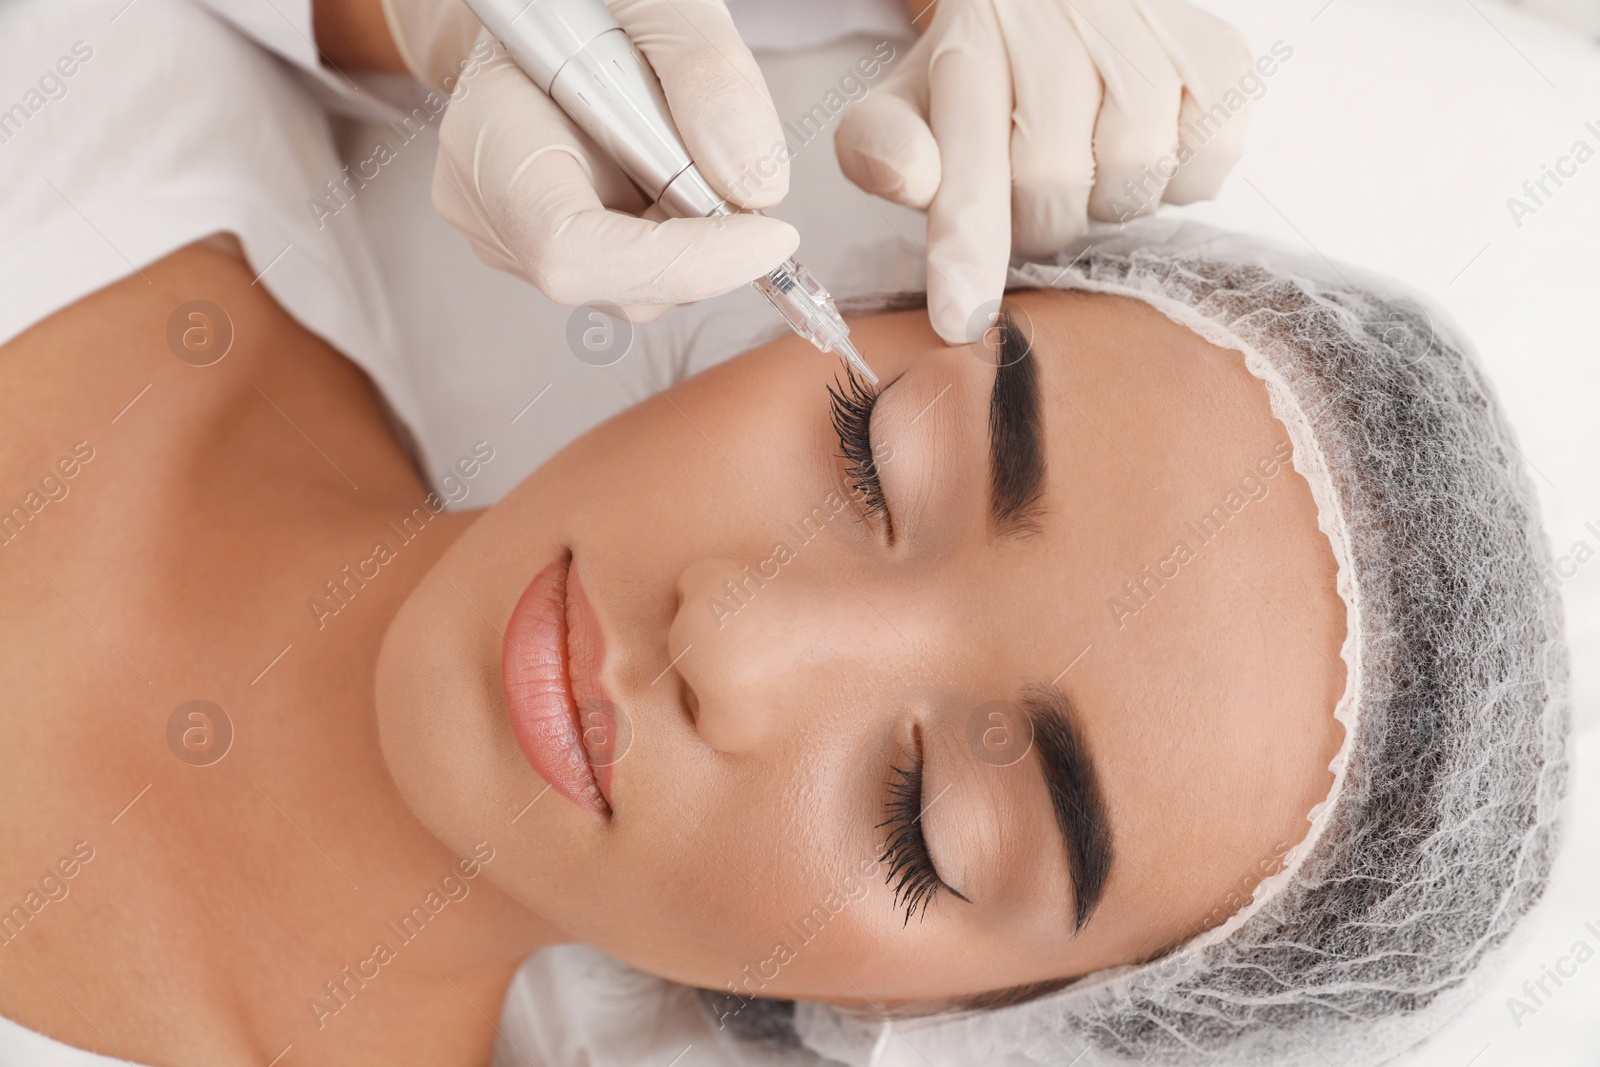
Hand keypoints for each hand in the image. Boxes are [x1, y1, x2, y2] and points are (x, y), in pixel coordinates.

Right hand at [393, 0, 797, 320]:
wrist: (540, 9)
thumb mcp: (651, 0)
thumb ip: (704, 71)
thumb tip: (756, 187)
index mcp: (490, 137)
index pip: (570, 251)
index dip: (678, 262)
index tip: (772, 235)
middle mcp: (489, 206)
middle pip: (621, 282)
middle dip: (704, 239)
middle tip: (725, 156)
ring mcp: (515, 240)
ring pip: (642, 286)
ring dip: (693, 230)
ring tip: (675, 138)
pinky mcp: (552, 255)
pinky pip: (640, 273)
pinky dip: (678, 231)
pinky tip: (661, 166)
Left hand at [835, 0, 1254, 342]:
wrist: (1062, 9)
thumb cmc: (984, 82)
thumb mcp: (911, 106)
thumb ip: (881, 148)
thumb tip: (908, 176)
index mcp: (970, 42)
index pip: (968, 159)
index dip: (966, 246)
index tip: (961, 319)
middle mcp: (1055, 19)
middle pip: (1054, 185)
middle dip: (1039, 223)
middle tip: (1034, 199)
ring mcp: (1145, 27)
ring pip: (1134, 176)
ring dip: (1109, 204)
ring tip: (1092, 167)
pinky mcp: (1219, 52)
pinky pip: (1206, 160)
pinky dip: (1179, 182)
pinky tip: (1153, 147)